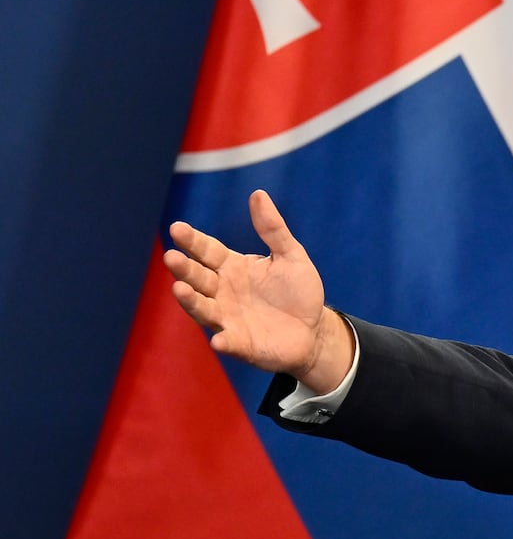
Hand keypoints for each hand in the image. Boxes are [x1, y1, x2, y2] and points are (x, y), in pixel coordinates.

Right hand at [163, 189, 352, 392]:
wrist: (314, 329)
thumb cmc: (298, 291)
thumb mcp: (291, 256)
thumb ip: (273, 229)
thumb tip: (258, 194)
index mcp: (232, 267)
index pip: (207, 251)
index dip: (192, 240)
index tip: (177, 228)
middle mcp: (223, 292)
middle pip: (198, 278)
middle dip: (184, 268)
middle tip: (171, 257)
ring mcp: (228, 319)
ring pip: (203, 309)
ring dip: (191, 301)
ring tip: (180, 289)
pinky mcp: (241, 344)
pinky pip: (229, 342)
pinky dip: (223, 341)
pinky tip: (219, 339)